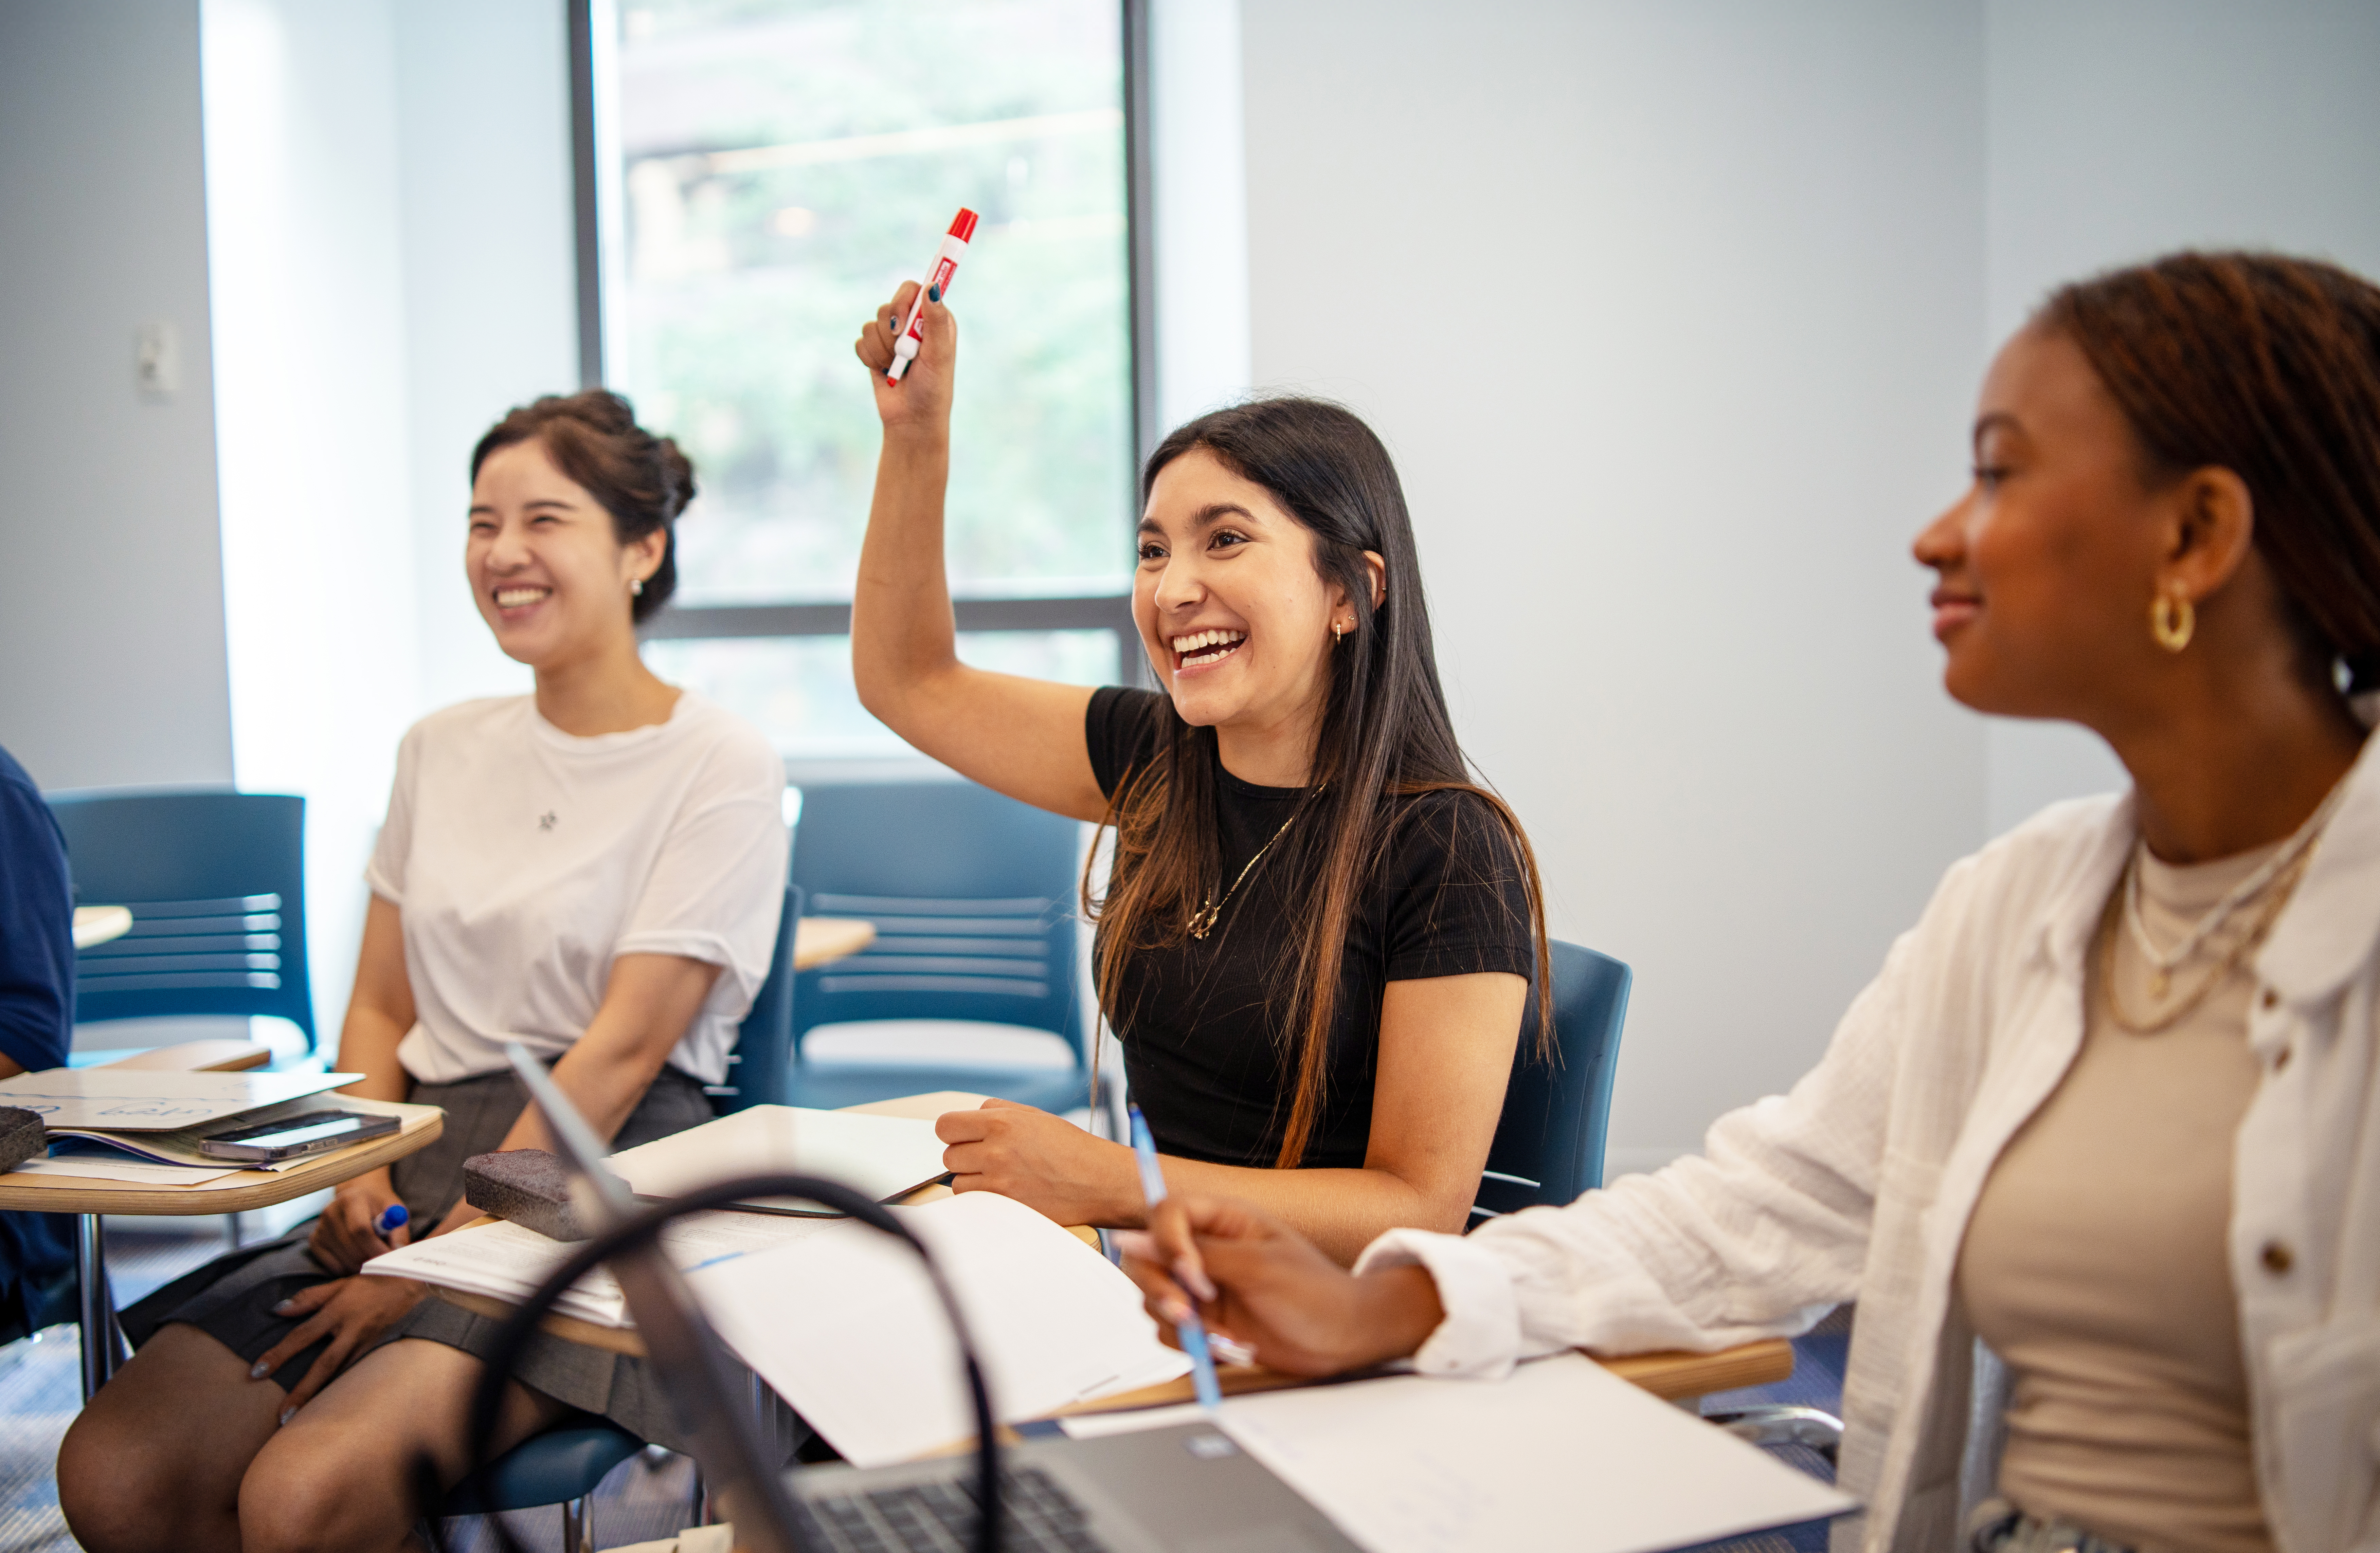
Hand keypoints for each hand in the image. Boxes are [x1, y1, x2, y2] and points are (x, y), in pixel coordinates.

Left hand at [250, 1274, 426, 1419]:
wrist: (421, 1282)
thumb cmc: (376, 1282)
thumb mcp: (342, 1284)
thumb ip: (310, 1298)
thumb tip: (277, 1309)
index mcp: (339, 1311)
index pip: (302, 1335)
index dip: (278, 1354)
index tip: (256, 1372)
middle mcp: (353, 1330)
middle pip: (323, 1365)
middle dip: (302, 1391)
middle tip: (281, 1416)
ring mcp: (371, 1344)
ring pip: (344, 1375)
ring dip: (323, 1398)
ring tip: (303, 1422)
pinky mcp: (384, 1352)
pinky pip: (361, 1374)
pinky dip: (347, 1392)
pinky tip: (336, 1409)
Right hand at [310, 1173, 409, 1273]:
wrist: (358, 1197)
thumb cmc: (379, 1206)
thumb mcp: (394, 1210)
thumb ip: (398, 1230)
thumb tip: (398, 1252)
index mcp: (352, 1199)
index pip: (361, 1230)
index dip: (376, 1248)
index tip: (389, 1259)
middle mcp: (331, 1211)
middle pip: (351, 1248)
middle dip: (370, 1260)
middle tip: (384, 1263)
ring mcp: (320, 1227)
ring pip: (342, 1260)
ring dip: (361, 1266)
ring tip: (372, 1257)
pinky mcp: (314, 1240)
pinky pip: (332, 1266)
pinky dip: (348, 1269)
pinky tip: (358, 1258)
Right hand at [854, 282, 956, 438]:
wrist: (912, 420)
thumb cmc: (933, 389)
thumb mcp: (939, 355)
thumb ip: (936, 321)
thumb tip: (932, 286)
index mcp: (933, 319)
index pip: (913, 289)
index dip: (903, 301)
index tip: (903, 322)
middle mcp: (912, 324)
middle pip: (888, 306)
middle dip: (892, 333)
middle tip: (903, 353)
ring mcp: (892, 337)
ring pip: (872, 325)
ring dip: (883, 351)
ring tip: (898, 368)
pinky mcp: (875, 350)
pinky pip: (861, 342)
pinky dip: (871, 359)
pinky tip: (885, 372)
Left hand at [936, 1099, 1136, 1226]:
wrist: (1099, 1181)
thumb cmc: (1070, 1147)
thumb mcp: (1035, 1116)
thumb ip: (998, 1111)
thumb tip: (970, 1117)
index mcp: (1002, 1122)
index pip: (946, 1126)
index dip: (952, 1132)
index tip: (962, 1137)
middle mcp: (995, 1151)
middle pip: (948, 1155)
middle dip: (964, 1156)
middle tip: (987, 1158)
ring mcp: (998, 1182)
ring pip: (956, 1182)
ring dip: (971, 1179)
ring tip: (998, 1177)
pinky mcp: (1004, 1207)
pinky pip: (973, 1202)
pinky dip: (982, 1198)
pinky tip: (1003, 1192)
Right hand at [1118, 1196, 1446, 1377]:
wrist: (1343, 1340)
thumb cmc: (1315, 1295)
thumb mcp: (1259, 1268)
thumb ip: (1197, 1253)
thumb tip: (1135, 1237)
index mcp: (1225, 1221)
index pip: (1166, 1213)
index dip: (1167, 1242)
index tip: (1191, 1276)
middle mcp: (1207, 1250)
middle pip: (1147, 1258)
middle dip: (1162, 1290)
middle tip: (1190, 1314)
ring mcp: (1204, 1288)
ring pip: (1153, 1298)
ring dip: (1181, 1323)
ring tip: (1223, 1337)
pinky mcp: (1205, 1321)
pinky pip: (1170, 1330)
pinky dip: (1192, 1344)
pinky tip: (1228, 1347)